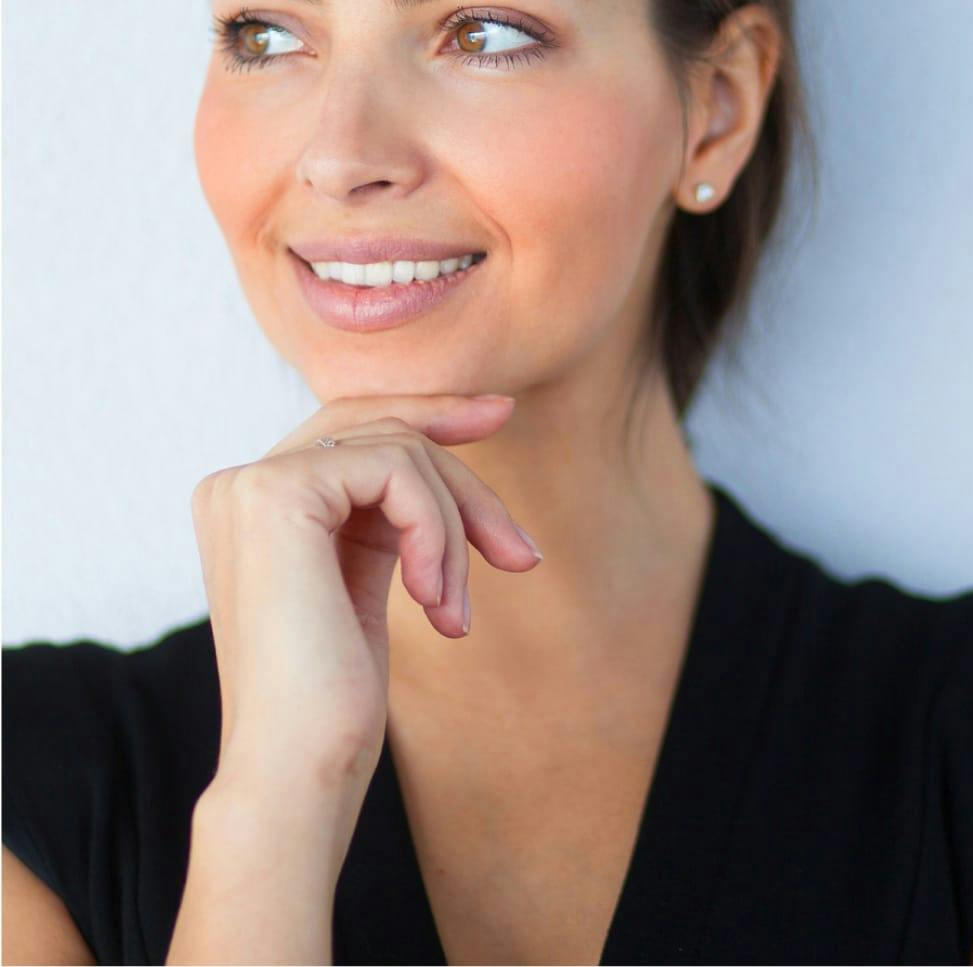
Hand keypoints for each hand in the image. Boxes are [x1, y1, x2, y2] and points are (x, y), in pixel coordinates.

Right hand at [190, 392, 539, 795]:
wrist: (295, 772)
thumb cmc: (331, 700)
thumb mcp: (362, 580)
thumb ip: (382, 514)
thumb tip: (446, 447)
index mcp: (249, 504)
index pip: (349, 428)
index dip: (427, 412)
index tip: (497, 414)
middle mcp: (236, 484)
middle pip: (379, 428)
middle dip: (463, 470)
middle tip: (522, 549)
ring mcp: (250, 484)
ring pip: (399, 450)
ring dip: (455, 529)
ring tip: (455, 614)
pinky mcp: (277, 494)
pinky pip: (398, 472)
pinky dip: (437, 532)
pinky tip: (433, 601)